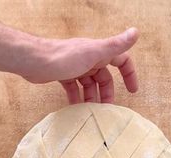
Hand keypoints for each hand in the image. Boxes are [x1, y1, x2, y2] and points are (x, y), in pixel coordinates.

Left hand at [21, 27, 138, 102]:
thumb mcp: (94, 52)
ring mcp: (76, 67)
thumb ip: (115, 45)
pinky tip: (77, 109)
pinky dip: (77, 98)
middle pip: (104, 78)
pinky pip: (75, 88)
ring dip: (92, 98)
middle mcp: (89, 58)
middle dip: (107, 93)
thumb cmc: (64, 57)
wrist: (35, 61)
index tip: (132, 90)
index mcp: (99, 52)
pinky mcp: (64, 75)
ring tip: (92, 113)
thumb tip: (136, 32)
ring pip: (90, 85)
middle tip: (107, 110)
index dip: (129, 74)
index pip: (121, 61)